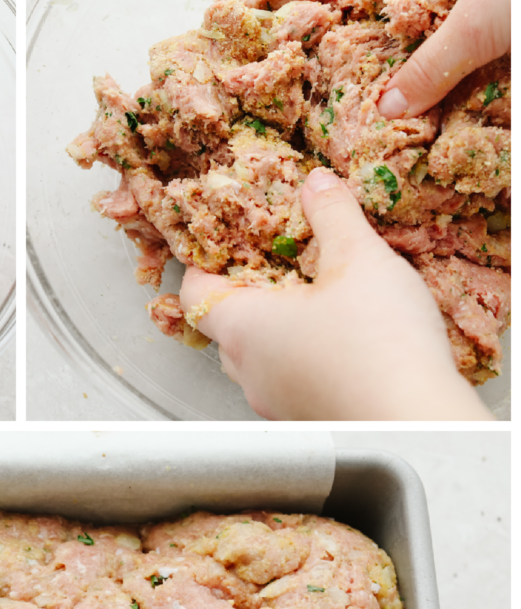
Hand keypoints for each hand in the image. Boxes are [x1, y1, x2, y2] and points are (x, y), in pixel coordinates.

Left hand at [178, 168, 494, 420]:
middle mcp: (247, 370)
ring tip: (311, 302)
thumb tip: (316, 184)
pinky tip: (336, 343)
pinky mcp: (301, 418)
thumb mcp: (361, 259)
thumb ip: (333, 215)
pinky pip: (284, 381)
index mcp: (243, 328)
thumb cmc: (380, 346)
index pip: (193, 293)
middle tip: (276, 265)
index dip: (203, 265)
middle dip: (244, 293)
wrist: (416, 424)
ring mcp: (271, 401)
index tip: (224, 245)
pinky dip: (297, 358)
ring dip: (273, 328)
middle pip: (223, 325)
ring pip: (254, 357)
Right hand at [330, 0, 510, 118]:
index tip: (320, 14)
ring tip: (385, 91)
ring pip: (435, 22)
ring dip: (414, 56)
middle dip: (375, 28)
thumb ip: (430, 68)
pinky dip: (451, 69)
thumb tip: (386, 109)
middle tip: (348, 67)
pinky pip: (469, 46)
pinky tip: (437, 97)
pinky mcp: (506, 21)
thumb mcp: (477, 24)